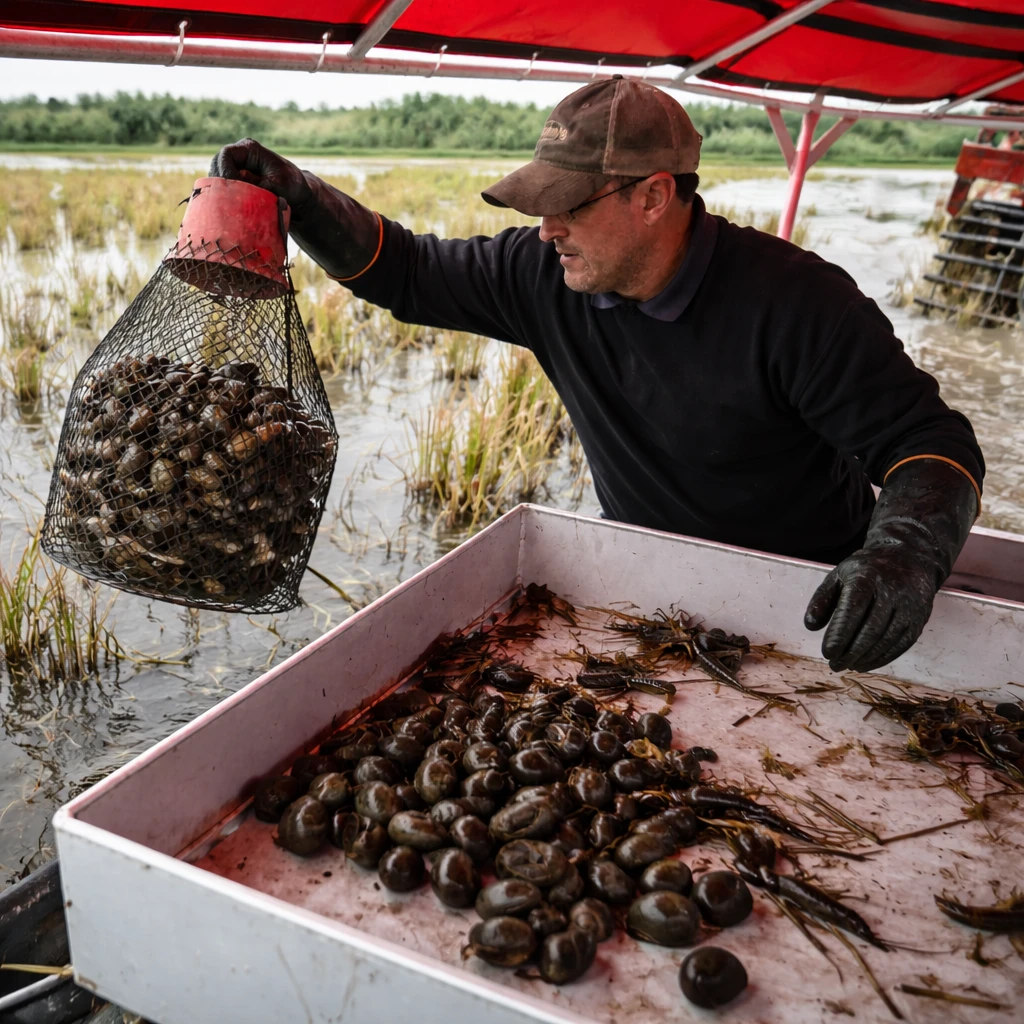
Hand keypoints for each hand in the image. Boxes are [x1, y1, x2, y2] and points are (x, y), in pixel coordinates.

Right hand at [209, 138, 311, 212]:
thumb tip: (240, 184)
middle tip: (225, 198)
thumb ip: (258, 184)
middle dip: (219, 182)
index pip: (226, 155)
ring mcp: (235, 169)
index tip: (233, 187)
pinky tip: (227, 207)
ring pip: (217, 177)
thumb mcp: (279, 185)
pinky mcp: (235, 183)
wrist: (298, 196)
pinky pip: (222, 188)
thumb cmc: (292, 186)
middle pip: (217, 165)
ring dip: (219, 191)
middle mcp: (239, 156)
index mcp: (250, 149)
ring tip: (226, 204)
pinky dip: (223, 197)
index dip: (225, 170)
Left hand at [803, 547, 937, 671]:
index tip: (827, 653)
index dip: (840, 634)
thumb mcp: (839, 575)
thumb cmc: (866, 571)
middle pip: (871, 629)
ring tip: (848, 665)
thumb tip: (810, 625)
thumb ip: (822, 599)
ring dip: (866, 658)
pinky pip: (901, 644)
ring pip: (887, 639)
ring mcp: (908, 607)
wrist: (909, 559)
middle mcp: (891, 592)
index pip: (852, 610)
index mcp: (867, 579)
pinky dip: (882, 658)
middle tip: (834, 665)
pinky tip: (866, 663)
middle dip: (851, 652)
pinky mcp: (919, 619)